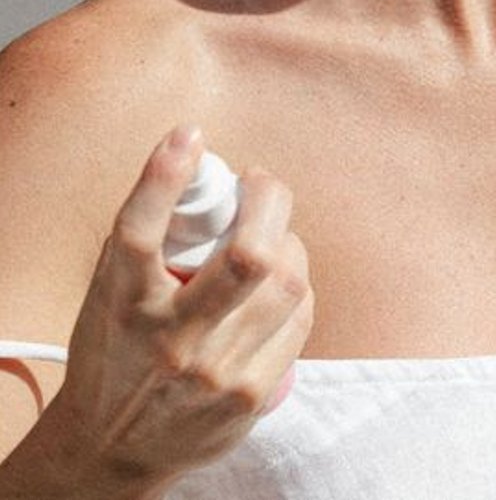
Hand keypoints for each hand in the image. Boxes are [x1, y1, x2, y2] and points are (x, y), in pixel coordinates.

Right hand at [48, 125, 313, 489]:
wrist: (111, 449)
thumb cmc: (116, 349)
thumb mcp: (109, 292)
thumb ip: (147, 235)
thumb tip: (197, 158)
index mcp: (123, 304)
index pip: (139, 231)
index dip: (164, 176)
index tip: (190, 134)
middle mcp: (169, 339)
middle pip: (249, 256)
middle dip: (270, 200)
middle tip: (261, 185)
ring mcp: (214, 372)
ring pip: (287, 282)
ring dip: (289, 244)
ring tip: (272, 237)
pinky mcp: (249, 396)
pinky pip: (298, 319)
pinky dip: (295, 288)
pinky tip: (279, 284)